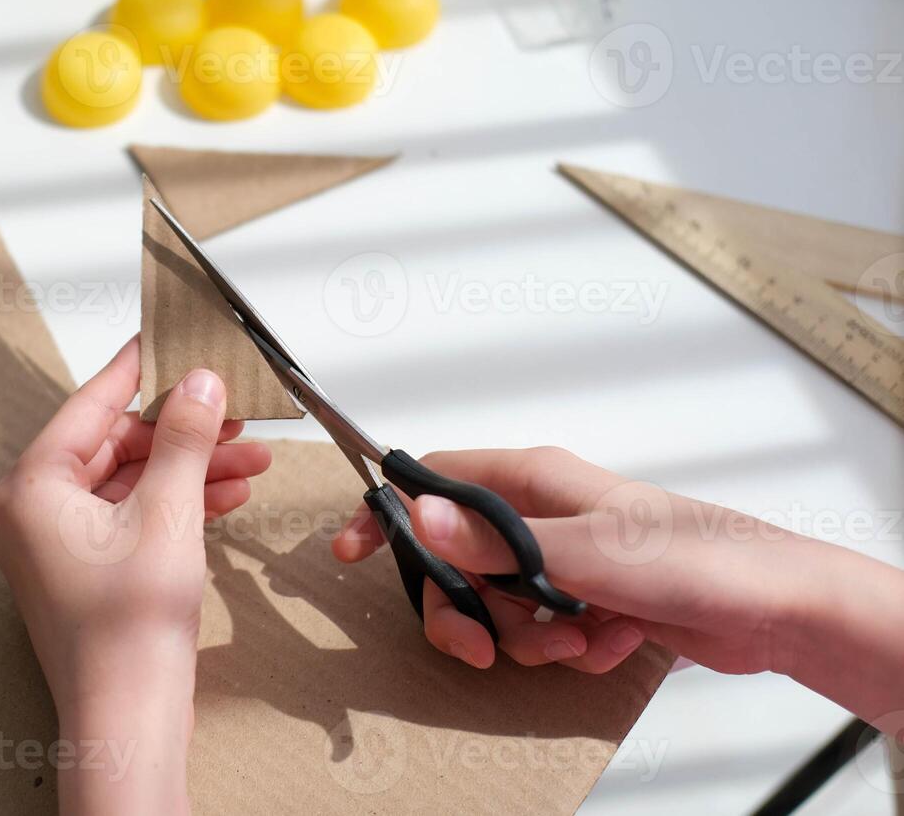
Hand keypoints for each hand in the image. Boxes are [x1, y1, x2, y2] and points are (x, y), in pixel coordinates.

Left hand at [0, 337, 270, 814]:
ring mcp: (59, 545)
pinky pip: (134, 516)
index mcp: (32, 488)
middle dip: (183, 430)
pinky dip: (180, 502)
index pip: (89, 405)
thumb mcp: (169, 511)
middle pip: (114, 443)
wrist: (131, 718)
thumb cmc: (128, 630)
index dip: (137, 369)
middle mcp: (34, 512)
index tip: (167, 337)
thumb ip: (185, 438)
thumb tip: (199, 383)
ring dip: (191, 467)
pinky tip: (229, 493)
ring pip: (132, 481)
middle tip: (232, 408)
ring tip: (250, 455)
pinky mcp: (88, 571)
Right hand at [332, 447, 889, 678]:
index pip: (430, 479)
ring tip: (578, 637)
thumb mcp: (583, 550)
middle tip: (481, 645)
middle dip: (466, 609)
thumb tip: (417, 514)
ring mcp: (563, 558)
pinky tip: (610, 640)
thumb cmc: (694, 556)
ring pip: (497, 604)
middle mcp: (540, 513)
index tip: (352, 551)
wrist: (774, 609)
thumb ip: (494, 539)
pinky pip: (540, 629)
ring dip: (527, 636)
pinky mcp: (587, 599)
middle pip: (456, 560)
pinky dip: (567, 646)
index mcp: (530, 479)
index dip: (387, 512)